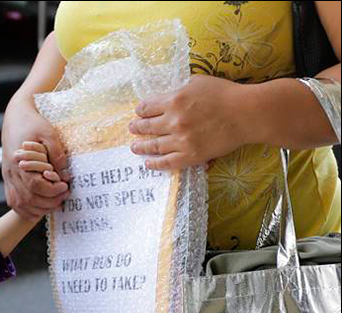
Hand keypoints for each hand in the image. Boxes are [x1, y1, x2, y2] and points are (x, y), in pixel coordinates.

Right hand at [2, 99, 70, 219]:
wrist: (15, 118)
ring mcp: (8, 177)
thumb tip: (66, 175)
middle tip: (64, 195)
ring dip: (39, 209)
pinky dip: (26, 209)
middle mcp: (11, 172)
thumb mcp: (48, 133)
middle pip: (28, 198)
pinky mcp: (8, 179)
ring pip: (20, 204)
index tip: (65, 186)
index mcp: (19, 161)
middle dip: (49, 202)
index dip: (52, 190)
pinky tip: (40, 206)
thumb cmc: (33, 123)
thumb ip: (57, 154)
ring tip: (55, 202)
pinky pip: (13, 201)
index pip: (35, 185)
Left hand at [129, 74, 248, 170]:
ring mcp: (181, 140)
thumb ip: (179, 89)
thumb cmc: (225, 94)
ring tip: (134, 147)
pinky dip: (155, 164)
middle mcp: (173, 121)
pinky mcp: (191, 155)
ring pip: (154, 145)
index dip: (140, 110)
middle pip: (146, 126)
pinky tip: (148, 164)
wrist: (247, 114)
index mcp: (173, 100)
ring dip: (141, 147)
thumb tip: (167, 95)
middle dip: (136, 128)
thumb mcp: (197, 82)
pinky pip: (167, 162)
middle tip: (132, 129)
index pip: (146, 107)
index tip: (139, 113)